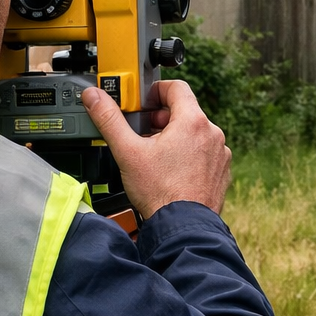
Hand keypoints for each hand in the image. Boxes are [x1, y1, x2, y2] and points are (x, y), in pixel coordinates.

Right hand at [81, 80, 230, 217]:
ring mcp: (219, 154)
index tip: (144, 101)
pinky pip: (204, 154)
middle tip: (143, 131)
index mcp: (193, 122)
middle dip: (162, 118)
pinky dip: (189, 155)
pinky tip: (171, 171)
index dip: (156, 90)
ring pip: (195, 134)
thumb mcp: (127, 152)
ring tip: (155, 154)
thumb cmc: (161, 193)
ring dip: (175, 137)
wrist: (183, 227)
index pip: (177, 87)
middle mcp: (212, 134)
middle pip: (185, 112)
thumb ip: (109, 120)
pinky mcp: (221, 172)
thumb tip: (95, 97)